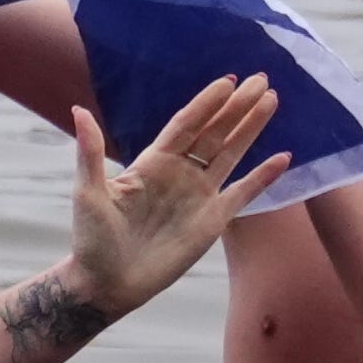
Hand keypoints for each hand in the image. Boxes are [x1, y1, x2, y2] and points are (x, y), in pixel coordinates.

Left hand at [54, 76, 285, 324]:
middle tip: (261, 79)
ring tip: (272, 100)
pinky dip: (264, 177)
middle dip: (236, 107)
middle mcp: (179, 173)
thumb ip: (90, 152)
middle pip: (214, 132)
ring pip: (231, 153)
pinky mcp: (213, 220)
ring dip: (251, 128)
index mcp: (152, 163)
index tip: (228, 81)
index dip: (206, 103)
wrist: (108, 283)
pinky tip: (284, 157)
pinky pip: (244, 192)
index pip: (186, 125)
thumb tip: (79, 110)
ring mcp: (198, 195)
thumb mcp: (88, 192)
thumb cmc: (92, 239)